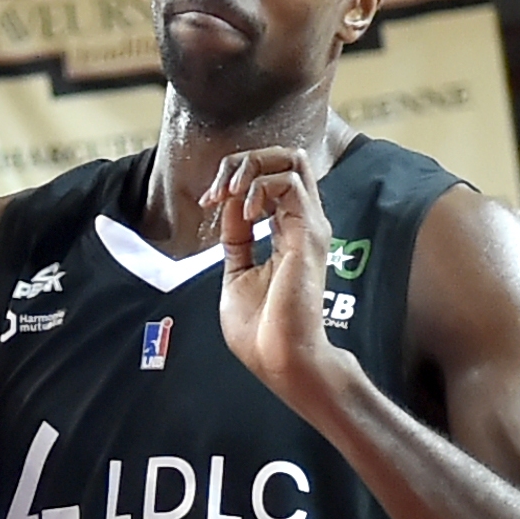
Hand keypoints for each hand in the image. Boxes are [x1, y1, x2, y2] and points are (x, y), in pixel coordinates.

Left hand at [202, 149, 348, 410]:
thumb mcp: (236, 274)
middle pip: (286, 158)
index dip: (234, 178)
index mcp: (288, 232)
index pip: (271, 177)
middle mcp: (303, 223)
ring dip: (250, 168)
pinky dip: (260, 186)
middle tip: (220, 188)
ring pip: (292, 159)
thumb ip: (235, 240)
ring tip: (230, 194)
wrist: (281, 360)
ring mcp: (309, 226)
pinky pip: (290, 182)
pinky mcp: (308, 233)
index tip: (209, 201)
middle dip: (245, 161)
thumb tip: (228, 205)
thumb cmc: (262, 331)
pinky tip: (245, 212)